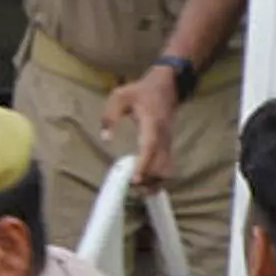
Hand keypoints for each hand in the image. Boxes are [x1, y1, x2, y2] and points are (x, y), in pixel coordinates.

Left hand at [106, 62, 184, 177]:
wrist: (166, 86)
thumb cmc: (140, 91)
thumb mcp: (119, 96)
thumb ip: (110, 116)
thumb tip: (106, 138)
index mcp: (151, 123)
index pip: (150, 147)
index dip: (143, 164)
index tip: (134, 180)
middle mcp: (163, 135)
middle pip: (161, 164)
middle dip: (148, 179)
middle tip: (131, 187)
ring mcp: (168, 141)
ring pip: (167, 168)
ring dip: (155, 181)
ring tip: (139, 189)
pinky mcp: (169, 145)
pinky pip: (167, 166)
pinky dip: (159, 177)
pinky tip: (146, 184)